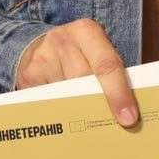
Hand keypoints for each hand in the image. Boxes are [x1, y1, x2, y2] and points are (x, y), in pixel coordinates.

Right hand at [14, 18, 137, 125]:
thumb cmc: (76, 55)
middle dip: (101, 105)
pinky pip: (49, 102)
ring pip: (67, 95)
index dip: (119, 93)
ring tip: (90, 125)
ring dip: (80, 112)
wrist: (35, 46)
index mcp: (87, 31)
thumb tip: (130, 110)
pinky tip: (67, 118)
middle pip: (85, 81)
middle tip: (114, 128)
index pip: (107, 65)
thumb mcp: (94, 51)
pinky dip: (61, 112)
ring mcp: (42, 57)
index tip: (128, 118)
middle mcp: (63, 40)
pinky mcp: (28, 75)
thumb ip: (110, 72)